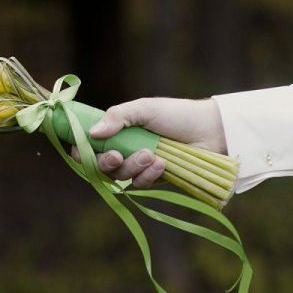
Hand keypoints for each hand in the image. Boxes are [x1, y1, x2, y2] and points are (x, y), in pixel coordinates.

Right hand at [85, 98, 226, 188]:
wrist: (210, 131)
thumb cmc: (177, 114)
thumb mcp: (144, 108)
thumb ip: (117, 117)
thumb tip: (92, 133)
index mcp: (118, 130)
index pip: (90, 144)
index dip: (83, 151)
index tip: (87, 151)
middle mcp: (124, 148)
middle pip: (101, 165)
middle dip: (107, 162)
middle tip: (118, 155)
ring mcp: (138, 165)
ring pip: (120, 177)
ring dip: (132, 167)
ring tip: (151, 155)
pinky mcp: (153, 178)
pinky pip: (140, 184)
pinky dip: (148, 175)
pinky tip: (162, 164)